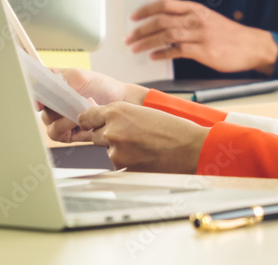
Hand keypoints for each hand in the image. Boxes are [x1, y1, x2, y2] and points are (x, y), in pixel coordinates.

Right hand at [39, 68, 147, 142]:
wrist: (120, 101)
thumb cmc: (100, 86)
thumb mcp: (79, 77)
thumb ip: (58, 82)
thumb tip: (39, 96)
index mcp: (49, 85)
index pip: (31, 91)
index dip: (32, 96)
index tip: (40, 100)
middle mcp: (50, 103)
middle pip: (40, 110)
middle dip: (56, 108)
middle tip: (71, 104)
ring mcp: (57, 119)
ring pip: (49, 124)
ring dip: (65, 120)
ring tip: (81, 113)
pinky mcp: (65, 133)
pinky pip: (58, 135)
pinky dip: (70, 129)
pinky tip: (82, 123)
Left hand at [78, 103, 208, 173]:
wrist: (191, 148)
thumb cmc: (174, 129)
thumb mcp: (143, 112)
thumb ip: (121, 116)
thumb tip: (103, 122)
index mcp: (117, 111)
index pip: (86, 117)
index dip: (91, 121)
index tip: (94, 124)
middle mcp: (112, 129)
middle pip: (96, 135)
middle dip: (109, 136)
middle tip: (132, 137)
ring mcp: (116, 150)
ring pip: (108, 150)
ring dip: (120, 150)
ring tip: (145, 147)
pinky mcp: (122, 167)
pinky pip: (118, 164)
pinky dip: (128, 162)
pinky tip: (146, 157)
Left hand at [126, 0, 277, 73]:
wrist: (253, 46)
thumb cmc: (230, 35)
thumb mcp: (210, 20)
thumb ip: (189, 21)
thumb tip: (164, 27)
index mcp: (197, 9)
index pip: (166, 4)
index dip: (146, 9)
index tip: (133, 17)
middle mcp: (197, 19)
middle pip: (162, 20)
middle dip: (141, 29)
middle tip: (128, 37)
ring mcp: (201, 35)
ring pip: (166, 35)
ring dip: (147, 42)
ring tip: (134, 48)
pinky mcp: (204, 51)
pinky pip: (177, 51)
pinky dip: (163, 54)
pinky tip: (154, 57)